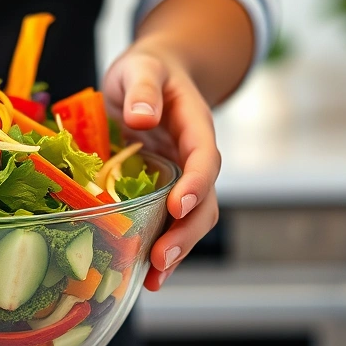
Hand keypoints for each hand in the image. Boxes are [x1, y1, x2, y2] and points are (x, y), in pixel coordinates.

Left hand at [102, 42, 221, 290]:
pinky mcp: (162, 192)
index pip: (204, 158)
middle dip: (186, 231)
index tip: (178, 205)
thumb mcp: (141, 67)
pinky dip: (159, 248)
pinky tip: (144, 276)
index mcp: (194, 126)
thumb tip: (143, 118)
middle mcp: (193, 158)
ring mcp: (180, 178)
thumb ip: (144, 88)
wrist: (150, 76)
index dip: (196, 184)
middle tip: (162, 258)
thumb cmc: (146, 70)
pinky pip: (166, 223)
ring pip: (190, 220)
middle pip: (204, 201)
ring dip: (176, 249)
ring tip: (154, 278)